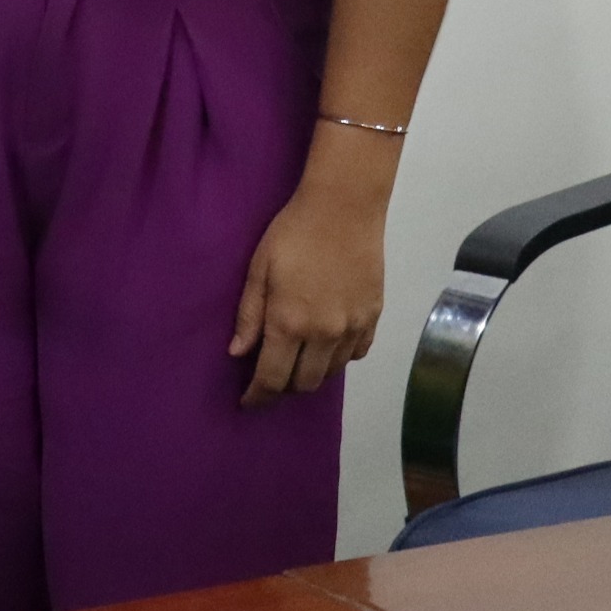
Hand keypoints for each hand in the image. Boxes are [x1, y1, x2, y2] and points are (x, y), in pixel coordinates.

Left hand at [230, 139, 393, 405]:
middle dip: (283, 388)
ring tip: (296, 359)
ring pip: (331, 372)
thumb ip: (249, 315)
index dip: (258, 397)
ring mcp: (353, 327)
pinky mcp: (373, 317)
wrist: (344, 208)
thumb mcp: (258, 270)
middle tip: (269, 377)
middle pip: (304, 383)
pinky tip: (325, 344)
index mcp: (289, 323)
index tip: (248, 402)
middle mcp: (324, 334)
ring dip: (311, 373)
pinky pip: (356, 354)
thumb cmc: (293, 233)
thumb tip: (238, 352)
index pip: (272, 378)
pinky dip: (338, 358)